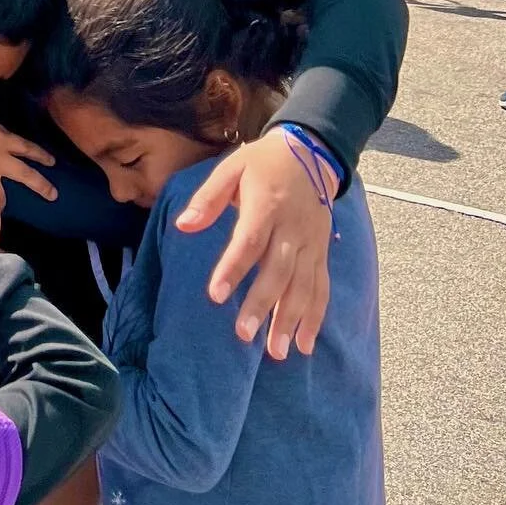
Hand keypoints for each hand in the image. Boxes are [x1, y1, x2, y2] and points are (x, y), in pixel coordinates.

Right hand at [0, 108, 55, 205]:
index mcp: (3, 140)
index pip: (28, 149)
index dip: (42, 155)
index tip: (52, 162)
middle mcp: (0, 161)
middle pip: (27, 175)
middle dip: (42, 186)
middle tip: (53, 195)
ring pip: (1, 195)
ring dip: (1, 201)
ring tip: (1, 208)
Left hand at [176, 128, 335, 358]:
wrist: (311, 153)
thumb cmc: (263, 163)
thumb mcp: (231, 167)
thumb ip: (208, 198)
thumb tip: (183, 226)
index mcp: (267, 204)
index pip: (250, 241)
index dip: (233, 269)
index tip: (216, 296)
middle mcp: (293, 228)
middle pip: (279, 270)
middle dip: (263, 304)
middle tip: (244, 334)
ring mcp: (311, 243)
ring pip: (303, 285)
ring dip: (290, 319)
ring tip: (275, 351)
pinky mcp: (322, 253)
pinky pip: (321, 288)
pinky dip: (315, 317)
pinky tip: (304, 344)